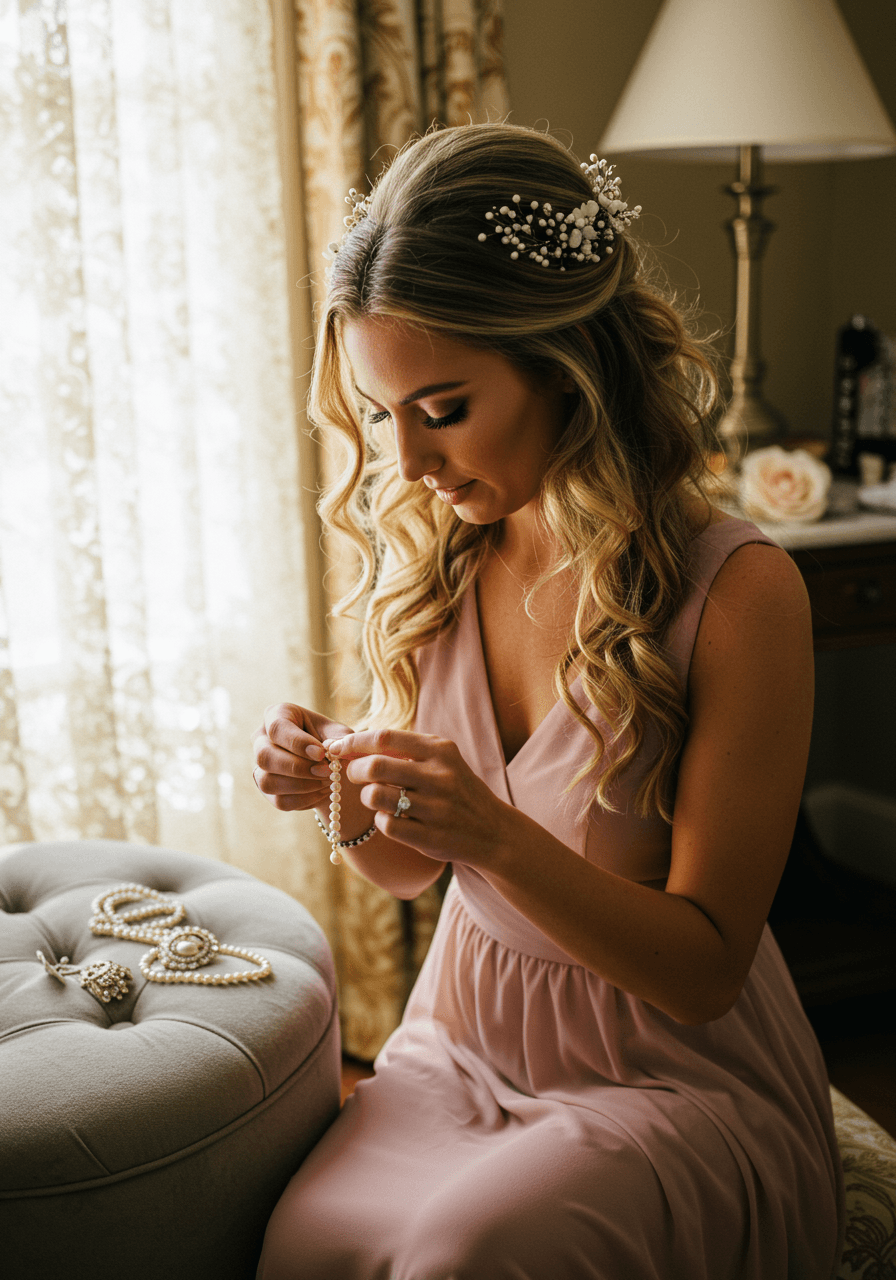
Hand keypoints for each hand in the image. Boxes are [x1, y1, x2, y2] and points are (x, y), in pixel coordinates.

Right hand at [253, 703, 353, 811]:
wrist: (331, 763)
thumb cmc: (332, 741)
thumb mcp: (340, 733)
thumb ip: (339, 738)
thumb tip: (331, 748)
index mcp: (277, 715)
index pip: (277, 728)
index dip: (297, 743)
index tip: (321, 754)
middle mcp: (261, 740)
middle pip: (264, 757)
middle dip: (298, 768)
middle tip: (327, 771)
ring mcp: (260, 766)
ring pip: (267, 782)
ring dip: (302, 786)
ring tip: (328, 781)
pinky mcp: (267, 789)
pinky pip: (279, 800)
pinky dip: (305, 799)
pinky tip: (323, 791)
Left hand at [323, 728, 517, 865]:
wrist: (493, 830)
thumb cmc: (455, 789)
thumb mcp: (440, 761)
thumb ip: (403, 750)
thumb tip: (350, 744)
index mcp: (440, 750)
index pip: (385, 737)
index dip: (353, 742)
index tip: (337, 747)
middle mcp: (440, 776)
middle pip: (375, 765)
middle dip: (354, 770)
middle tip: (354, 775)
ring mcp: (436, 808)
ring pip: (376, 795)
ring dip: (367, 796)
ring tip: (375, 797)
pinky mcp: (430, 837)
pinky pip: (386, 824)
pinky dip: (380, 820)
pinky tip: (390, 817)